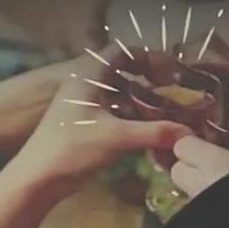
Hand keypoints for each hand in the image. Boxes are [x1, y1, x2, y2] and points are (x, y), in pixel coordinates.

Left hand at [0, 61, 188, 227]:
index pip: (121, 52)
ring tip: (169, 109)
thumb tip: (188, 132)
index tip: (172, 70)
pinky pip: (116, 109)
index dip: (148, 56)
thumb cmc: (72, 147)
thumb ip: (154, 132)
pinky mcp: (86, 121)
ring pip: (119, 92)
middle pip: (122, 71)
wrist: (40, 175)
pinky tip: (152, 126)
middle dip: (149, 77)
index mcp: (88, 76)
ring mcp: (84, 103)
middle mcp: (86, 84)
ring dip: (143, 97)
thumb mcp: (116, 137)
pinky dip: (134, 113)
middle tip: (175, 89)